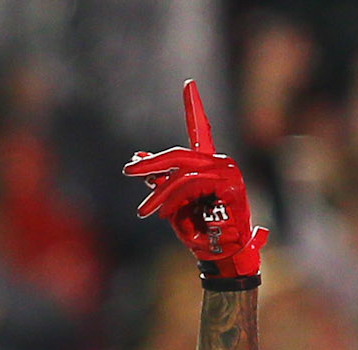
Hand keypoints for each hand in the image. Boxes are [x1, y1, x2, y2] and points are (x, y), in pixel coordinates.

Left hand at [124, 79, 266, 281]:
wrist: (219, 256)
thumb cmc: (198, 231)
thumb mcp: (171, 204)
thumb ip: (158, 180)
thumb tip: (137, 159)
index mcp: (207, 164)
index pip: (199, 129)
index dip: (194, 107)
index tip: (189, 84)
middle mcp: (219, 162)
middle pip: (179, 154)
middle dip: (152, 164)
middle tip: (129, 170)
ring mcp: (226, 171)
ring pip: (182, 172)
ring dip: (159, 193)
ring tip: (144, 212)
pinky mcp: (228, 183)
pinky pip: (191, 183)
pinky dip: (172, 198)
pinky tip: (161, 213)